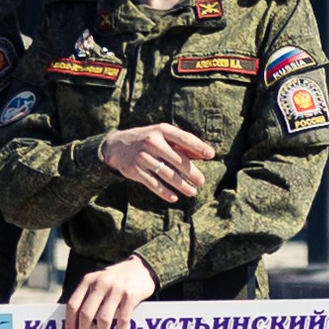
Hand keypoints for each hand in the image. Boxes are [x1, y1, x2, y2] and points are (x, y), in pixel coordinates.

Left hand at [66, 254, 155, 328]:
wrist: (141, 267)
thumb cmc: (116, 279)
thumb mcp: (98, 281)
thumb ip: (87, 296)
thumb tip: (77, 323)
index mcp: (88, 281)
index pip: (73, 304)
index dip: (70, 322)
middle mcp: (100, 284)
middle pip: (86, 313)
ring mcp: (116, 290)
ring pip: (103, 318)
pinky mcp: (131, 295)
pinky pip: (123, 318)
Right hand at [100, 123, 217, 206]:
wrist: (116, 146)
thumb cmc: (148, 140)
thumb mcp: (163, 136)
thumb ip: (184, 145)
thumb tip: (207, 154)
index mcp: (162, 130)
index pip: (184, 138)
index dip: (198, 146)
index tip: (211, 155)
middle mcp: (152, 142)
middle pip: (177, 160)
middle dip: (192, 173)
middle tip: (202, 181)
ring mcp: (142, 157)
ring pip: (167, 174)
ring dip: (182, 185)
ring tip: (193, 192)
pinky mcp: (135, 170)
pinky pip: (153, 184)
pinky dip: (164, 192)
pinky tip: (174, 198)